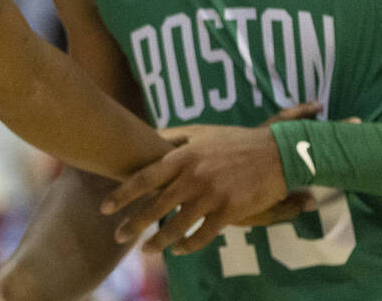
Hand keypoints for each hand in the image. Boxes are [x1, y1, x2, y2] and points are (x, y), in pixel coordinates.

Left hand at [105, 103, 321, 255]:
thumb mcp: (202, 131)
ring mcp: (212, 195)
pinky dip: (188, 245)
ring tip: (145, 249)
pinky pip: (203, 234)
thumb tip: (149, 139)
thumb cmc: (235, 141)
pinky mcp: (230, 211)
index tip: (105, 208)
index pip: (145, 178)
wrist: (276, 153)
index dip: (122, 194)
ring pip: (177, 225)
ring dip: (158, 240)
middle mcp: (193, 176)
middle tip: (118, 236)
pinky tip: (179, 250)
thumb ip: (174, 136)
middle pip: (156, 205)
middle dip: (134, 223)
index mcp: (184, 156)